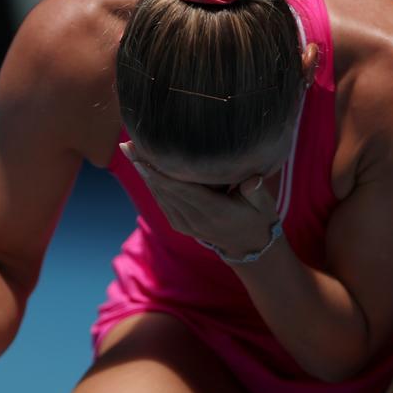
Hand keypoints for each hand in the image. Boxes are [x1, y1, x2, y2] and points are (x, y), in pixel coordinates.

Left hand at [120, 141, 277, 258]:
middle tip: (128, 145)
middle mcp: (196, 220)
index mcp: (215, 212)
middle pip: (165, 191)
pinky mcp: (180, 225)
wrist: (250, 247)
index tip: (144, 158)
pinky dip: (151, 184)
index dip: (161, 175)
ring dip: (143, 174)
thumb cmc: (258, 218)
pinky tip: (142, 167)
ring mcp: (186, 224)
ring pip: (160, 196)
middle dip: (144, 167)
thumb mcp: (264, 205)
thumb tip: (252, 180)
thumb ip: (257, 191)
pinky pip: (162, 202)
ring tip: (129, 150)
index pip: (183, 191)